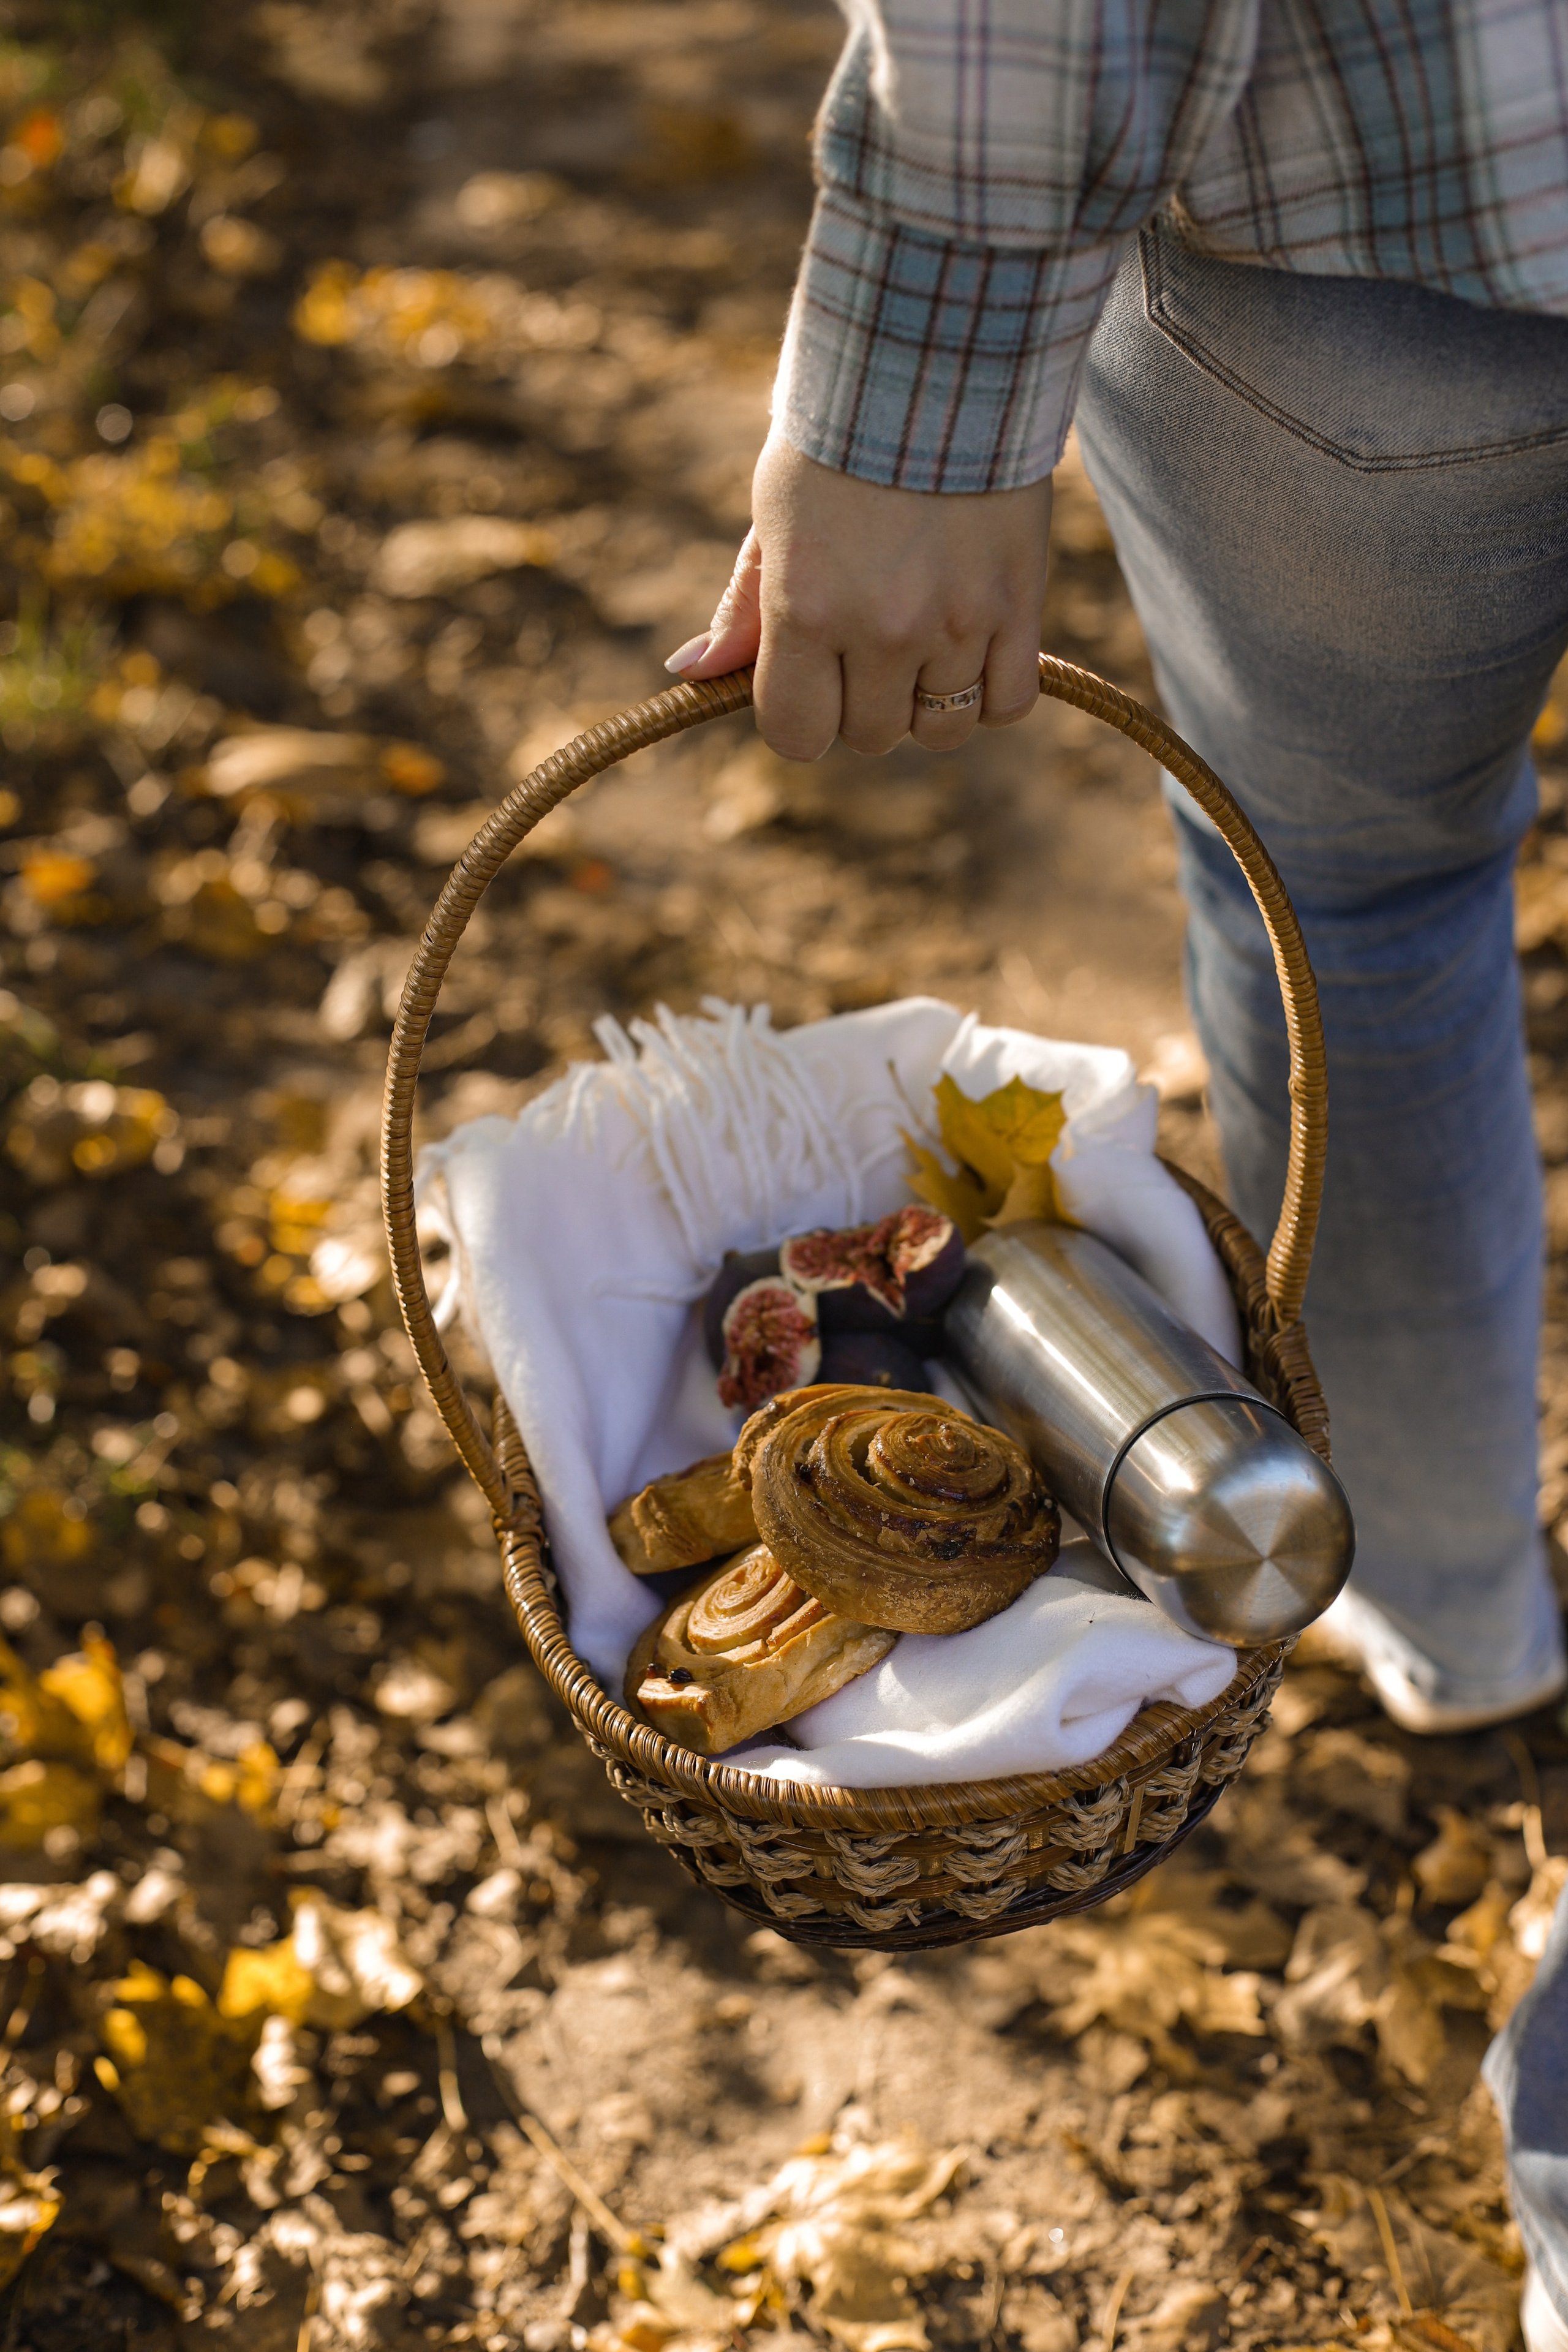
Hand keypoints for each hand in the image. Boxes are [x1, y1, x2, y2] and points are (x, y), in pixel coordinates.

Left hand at [665, 434, 1052, 761]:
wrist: (937, 359)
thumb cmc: (839, 439)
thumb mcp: (774, 516)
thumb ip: (744, 606)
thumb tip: (691, 673)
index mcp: (806, 608)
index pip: (795, 733)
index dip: (799, 718)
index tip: (810, 684)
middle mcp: (882, 628)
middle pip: (870, 735)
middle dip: (862, 703)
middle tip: (869, 642)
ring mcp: (956, 622)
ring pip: (942, 729)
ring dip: (928, 702)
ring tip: (926, 647)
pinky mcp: (1018, 606)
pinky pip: (1008, 704)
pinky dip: (991, 694)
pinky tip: (975, 652)